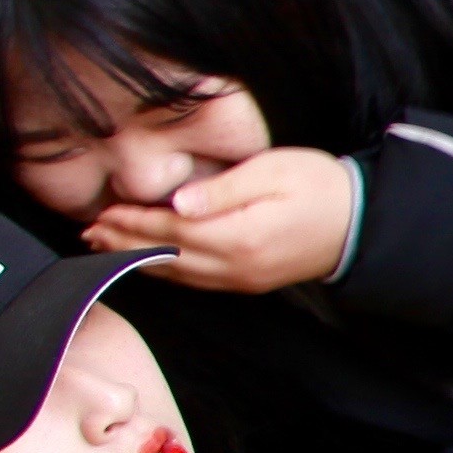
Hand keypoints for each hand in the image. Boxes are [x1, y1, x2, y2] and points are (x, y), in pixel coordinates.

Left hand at [99, 145, 357, 290]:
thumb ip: (224, 187)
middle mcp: (236, 266)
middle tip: (90, 231)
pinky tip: (148, 258)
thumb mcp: (274, 170)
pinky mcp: (247, 282)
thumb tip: (178, 202)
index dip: (134, 220)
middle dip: (124, 243)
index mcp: (240, 236)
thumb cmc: (321, 186)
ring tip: (106, 245)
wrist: (363, 223)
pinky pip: (194, 280)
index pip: (171, 229)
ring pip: (177, 273)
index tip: (104, 209)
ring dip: (137, 258)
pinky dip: (164, 269)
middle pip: (166, 256)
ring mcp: (241, 279)